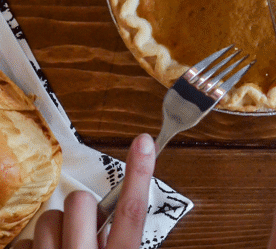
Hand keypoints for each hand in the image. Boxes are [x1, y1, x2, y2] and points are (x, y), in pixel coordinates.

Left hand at [13, 133, 155, 248]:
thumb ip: (119, 242)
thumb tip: (107, 219)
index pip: (132, 210)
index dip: (139, 174)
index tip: (144, 142)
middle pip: (80, 201)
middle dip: (80, 209)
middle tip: (82, 231)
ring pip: (49, 217)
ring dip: (56, 231)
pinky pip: (24, 242)